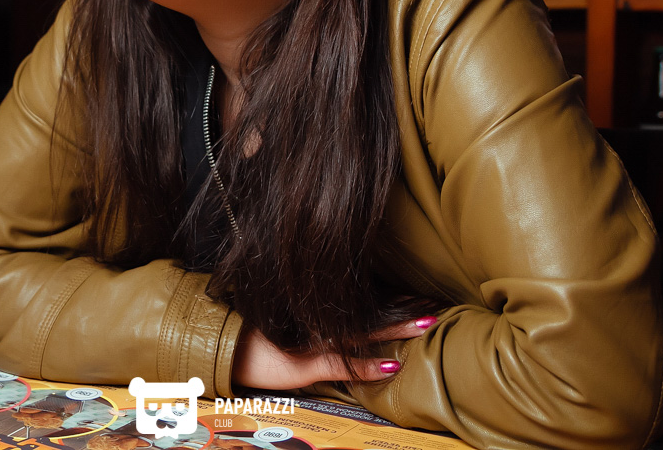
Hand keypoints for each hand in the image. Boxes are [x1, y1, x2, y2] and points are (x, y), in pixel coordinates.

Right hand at [231, 316, 436, 389]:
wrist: (224, 347)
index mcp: (321, 315)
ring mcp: (315, 342)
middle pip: (371, 315)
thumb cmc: (257, 339)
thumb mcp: (290, 334)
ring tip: (427, 322)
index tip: (422, 296)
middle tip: (438, 305)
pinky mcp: (306, 363)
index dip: (395, 302)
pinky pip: (341, 364)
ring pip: (363, 332)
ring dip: (396, 328)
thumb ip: (319, 333)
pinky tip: (392, 364)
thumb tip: (348, 329)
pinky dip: (367, 365)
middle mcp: (321, 324)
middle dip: (405, 312)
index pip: (365, 307)